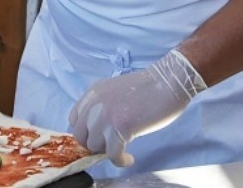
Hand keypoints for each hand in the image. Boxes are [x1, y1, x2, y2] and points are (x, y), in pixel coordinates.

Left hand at [69, 50, 205, 166]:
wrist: (168, 82)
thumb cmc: (148, 87)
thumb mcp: (115, 90)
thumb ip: (103, 105)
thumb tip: (99, 129)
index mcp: (92, 93)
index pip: (74, 119)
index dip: (86, 131)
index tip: (98, 136)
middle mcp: (94, 104)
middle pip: (80, 136)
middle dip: (94, 144)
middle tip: (110, 146)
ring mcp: (106, 116)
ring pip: (94, 147)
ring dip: (107, 152)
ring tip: (122, 151)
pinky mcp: (120, 128)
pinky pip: (112, 154)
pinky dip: (120, 160)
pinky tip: (129, 159)